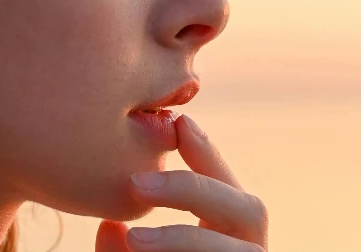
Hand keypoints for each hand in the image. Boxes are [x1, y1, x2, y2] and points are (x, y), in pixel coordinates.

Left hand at [95, 114, 268, 250]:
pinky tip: (140, 251)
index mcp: (232, 236)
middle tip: (137, 182)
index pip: (227, 187)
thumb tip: (110, 227)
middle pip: (250, 211)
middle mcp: (249, 250)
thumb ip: (124, 249)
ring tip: (136, 239)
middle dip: (194, 190)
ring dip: (186, 239)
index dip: (208, 153)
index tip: (179, 122)